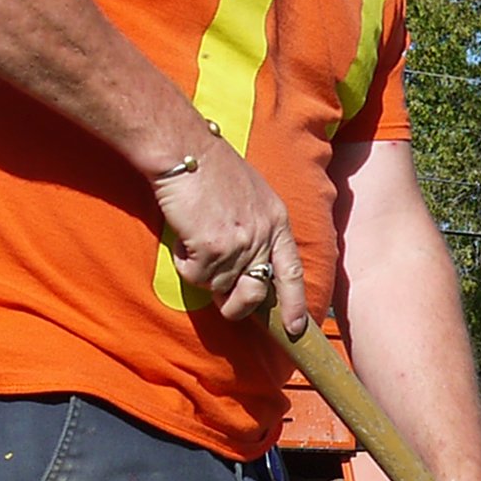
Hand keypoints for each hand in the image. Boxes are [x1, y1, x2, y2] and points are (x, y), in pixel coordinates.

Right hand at [156, 140, 305, 332]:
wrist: (186, 151)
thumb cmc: (213, 169)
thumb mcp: (254, 196)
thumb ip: (258, 229)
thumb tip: (250, 266)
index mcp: (278, 223)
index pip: (292, 273)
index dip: (294, 304)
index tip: (295, 328)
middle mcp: (263, 237)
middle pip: (253, 294)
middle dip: (236, 306)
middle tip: (221, 301)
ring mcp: (239, 245)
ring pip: (217, 285)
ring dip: (201, 270)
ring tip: (195, 237)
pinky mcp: (213, 249)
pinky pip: (194, 276)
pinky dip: (184, 261)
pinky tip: (184, 235)